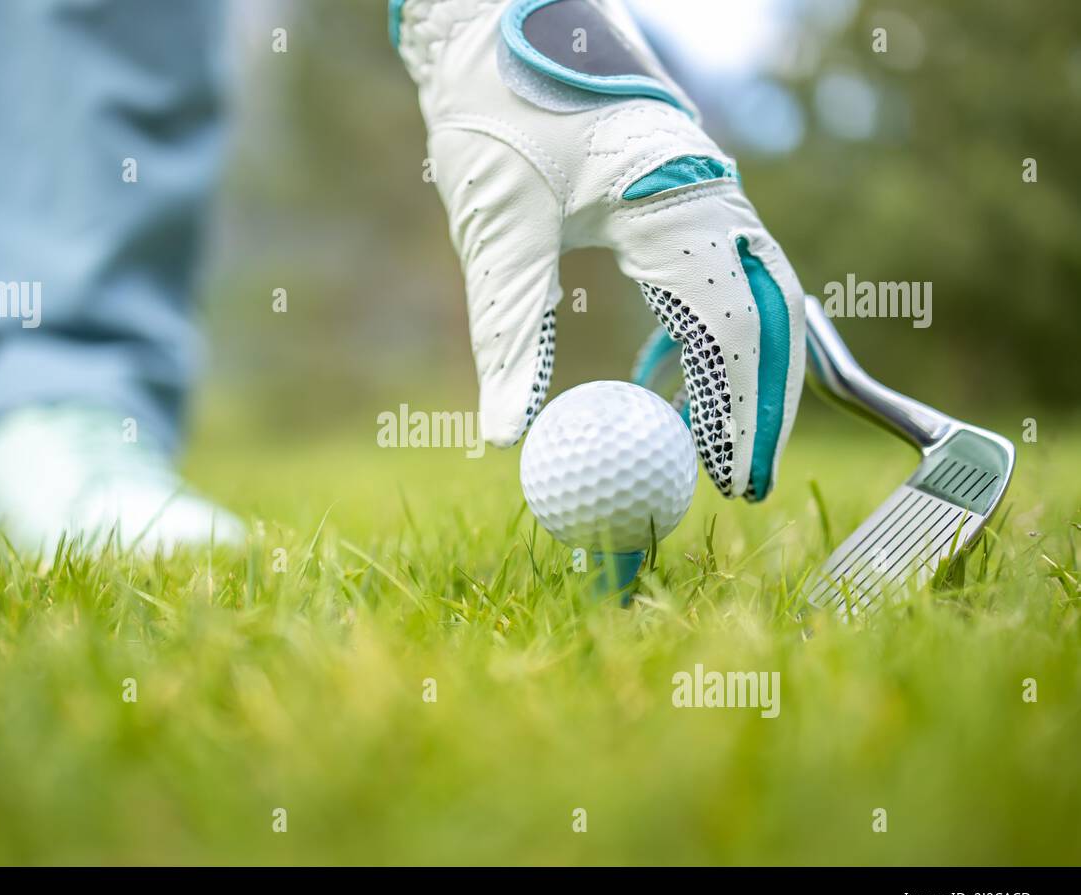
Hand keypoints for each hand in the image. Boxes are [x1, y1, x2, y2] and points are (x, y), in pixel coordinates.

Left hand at [392, 0, 805, 499]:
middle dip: (764, 403)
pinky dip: (709, 336)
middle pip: (766, 314)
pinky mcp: (678, 190)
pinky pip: (716, 275)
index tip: (731, 479)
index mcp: (679, 193)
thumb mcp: (497, 221)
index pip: (732, 323)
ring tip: (722, 448)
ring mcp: (702, 186)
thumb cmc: (496, 101)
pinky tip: (678, 385)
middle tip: (746, 482)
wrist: (493, 15)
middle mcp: (710, 189)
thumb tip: (508, 433)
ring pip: (752, 295)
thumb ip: (507, 327)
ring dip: (744, 374)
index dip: (739, 411)